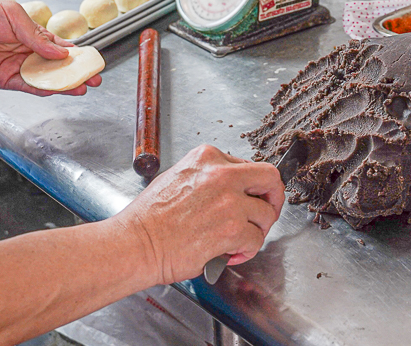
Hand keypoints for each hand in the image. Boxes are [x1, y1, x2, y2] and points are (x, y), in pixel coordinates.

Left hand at [0, 0, 101, 96]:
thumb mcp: (12, 15)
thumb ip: (36, 35)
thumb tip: (60, 52)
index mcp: (29, 33)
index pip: (58, 46)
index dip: (75, 54)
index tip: (92, 59)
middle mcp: (25, 51)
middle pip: (56, 66)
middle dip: (76, 72)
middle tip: (94, 78)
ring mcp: (15, 66)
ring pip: (45, 78)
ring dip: (63, 84)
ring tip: (82, 87)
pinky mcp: (3, 79)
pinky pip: (27, 86)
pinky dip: (43, 89)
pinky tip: (57, 89)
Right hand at [113, 145, 283, 284]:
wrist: (137, 243)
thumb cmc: (150, 217)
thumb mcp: (178, 177)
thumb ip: (208, 177)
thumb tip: (232, 189)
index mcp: (207, 157)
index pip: (247, 166)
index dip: (251, 187)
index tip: (250, 199)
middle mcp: (221, 174)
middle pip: (270, 178)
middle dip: (273, 198)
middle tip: (266, 214)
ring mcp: (229, 201)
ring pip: (266, 214)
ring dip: (256, 231)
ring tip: (239, 241)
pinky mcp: (232, 229)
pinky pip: (256, 239)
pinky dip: (247, 251)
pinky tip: (231, 254)